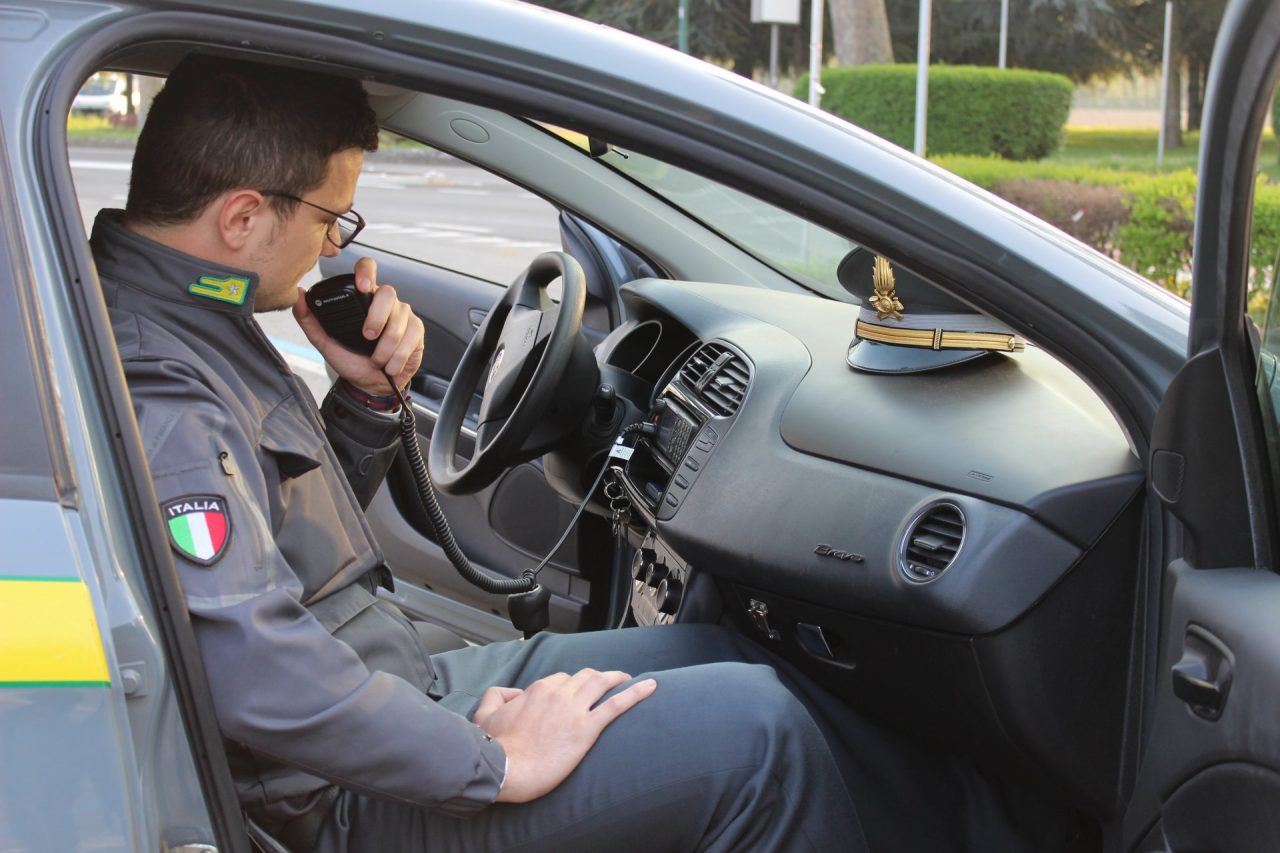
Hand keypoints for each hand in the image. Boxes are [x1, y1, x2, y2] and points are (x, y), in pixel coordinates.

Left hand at [293, 257, 424, 394]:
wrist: (370, 385)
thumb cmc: (350, 360)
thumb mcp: (324, 341)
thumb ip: (309, 319)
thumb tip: (298, 294)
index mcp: (364, 298)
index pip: (368, 268)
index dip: (366, 272)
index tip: (362, 287)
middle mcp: (385, 302)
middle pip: (388, 294)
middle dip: (377, 318)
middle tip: (367, 338)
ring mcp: (403, 315)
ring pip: (399, 321)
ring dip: (385, 347)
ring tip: (376, 360)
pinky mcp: (416, 330)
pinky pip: (410, 338)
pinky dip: (397, 357)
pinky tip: (390, 365)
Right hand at [473, 669, 657, 802]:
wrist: (506, 769)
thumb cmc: (496, 747)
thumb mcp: (486, 714)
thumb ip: (496, 696)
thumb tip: (508, 692)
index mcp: (538, 689)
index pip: (561, 679)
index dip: (571, 686)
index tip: (577, 694)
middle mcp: (559, 693)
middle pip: (585, 677)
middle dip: (598, 678)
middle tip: (608, 682)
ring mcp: (574, 710)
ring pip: (602, 683)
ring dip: (618, 679)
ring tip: (629, 679)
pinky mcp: (587, 729)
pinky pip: (616, 705)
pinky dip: (635, 693)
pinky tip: (649, 688)